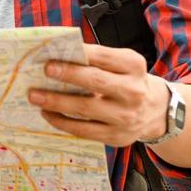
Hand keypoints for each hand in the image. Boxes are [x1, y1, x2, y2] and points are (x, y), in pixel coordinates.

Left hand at [26, 44, 168, 146]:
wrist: (155, 111)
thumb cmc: (128, 81)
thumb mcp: (123, 64)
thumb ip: (98, 59)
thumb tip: (60, 56)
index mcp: (134, 66)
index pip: (104, 57)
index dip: (79, 54)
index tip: (56, 53)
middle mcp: (133, 92)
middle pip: (96, 82)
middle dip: (68, 75)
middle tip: (45, 71)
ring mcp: (125, 117)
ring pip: (85, 109)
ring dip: (57, 102)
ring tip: (35, 96)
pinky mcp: (116, 136)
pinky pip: (83, 130)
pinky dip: (62, 122)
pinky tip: (47, 113)